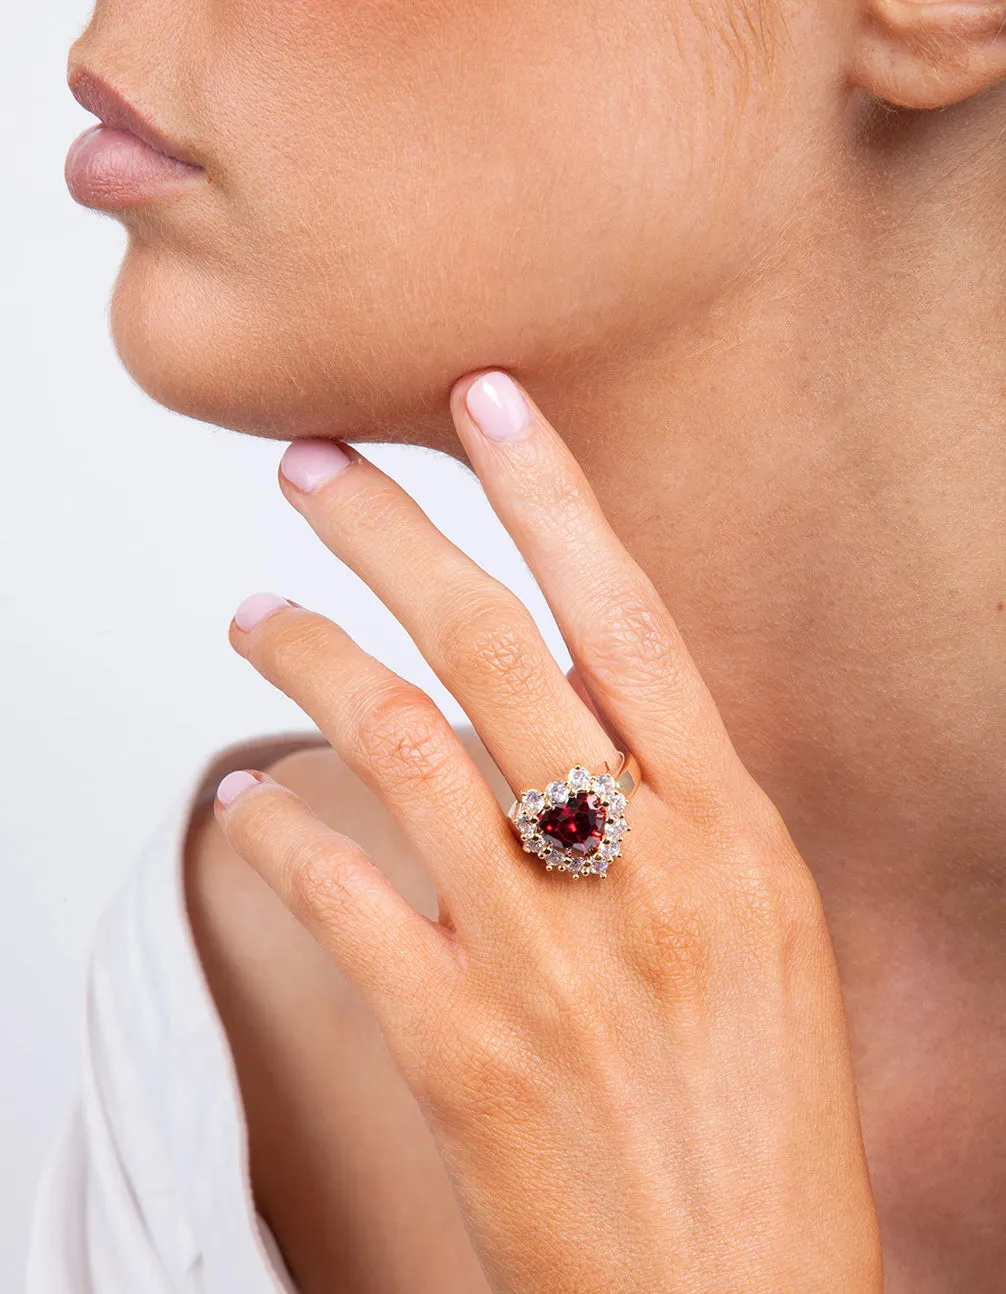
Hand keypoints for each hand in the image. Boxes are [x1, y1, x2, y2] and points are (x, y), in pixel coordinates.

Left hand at [214, 370, 881, 1292]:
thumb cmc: (766, 1120)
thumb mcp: (768, 933)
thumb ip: (680, 816)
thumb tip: (586, 723)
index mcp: (733, 830)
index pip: (626, 614)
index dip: (550, 494)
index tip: (490, 402)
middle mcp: (634, 866)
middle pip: (485, 645)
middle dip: (388, 533)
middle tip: (315, 470)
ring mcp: (537, 952)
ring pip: (394, 742)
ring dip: (306, 655)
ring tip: (252, 609)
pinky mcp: (454, 1043)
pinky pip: (337, 897)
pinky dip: (277, 834)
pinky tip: (243, 802)